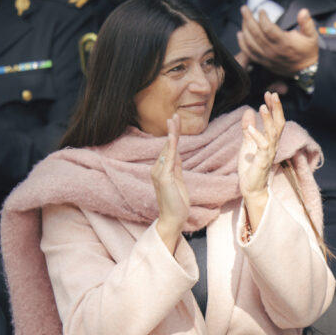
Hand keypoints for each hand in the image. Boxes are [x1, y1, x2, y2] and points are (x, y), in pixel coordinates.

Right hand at [151, 114, 188, 251]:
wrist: (173, 219)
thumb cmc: (177, 203)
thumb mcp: (178, 181)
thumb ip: (176, 167)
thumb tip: (177, 154)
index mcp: (160, 170)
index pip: (168, 149)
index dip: (172, 135)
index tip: (175, 122)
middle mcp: (157, 170)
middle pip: (166, 146)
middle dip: (172, 130)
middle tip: (175, 115)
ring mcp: (159, 173)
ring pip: (167, 149)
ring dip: (171, 134)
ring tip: (174, 120)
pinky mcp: (163, 178)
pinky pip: (169, 159)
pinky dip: (172, 146)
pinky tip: (174, 136)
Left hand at [237, 7, 319, 77]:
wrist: (305, 70)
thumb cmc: (308, 51)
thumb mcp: (312, 36)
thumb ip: (307, 23)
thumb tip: (303, 11)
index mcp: (284, 43)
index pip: (268, 29)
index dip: (263, 18)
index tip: (261, 11)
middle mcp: (273, 51)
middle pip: (256, 34)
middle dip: (248, 19)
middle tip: (244, 9)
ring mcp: (267, 57)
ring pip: (250, 43)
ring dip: (244, 29)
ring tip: (243, 18)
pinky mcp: (263, 62)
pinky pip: (249, 53)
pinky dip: (242, 43)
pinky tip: (240, 34)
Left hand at [239, 93, 285, 231]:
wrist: (250, 188)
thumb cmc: (250, 168)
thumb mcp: (247, 144)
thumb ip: (248, 128)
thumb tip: (249, 111)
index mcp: (270, 140)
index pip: (275, 120)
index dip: (273, 107)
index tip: (269, 93)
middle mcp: (272, 145)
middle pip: (278, 124)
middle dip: (276, 108)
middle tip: (272, 94)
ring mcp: (268, 154)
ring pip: (272, 133)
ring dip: (268, 119)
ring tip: (262, 107)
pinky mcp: (262, 162)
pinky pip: (262, 147)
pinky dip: (257, 136)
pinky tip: (250, 128)